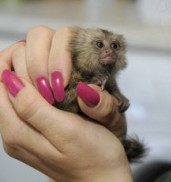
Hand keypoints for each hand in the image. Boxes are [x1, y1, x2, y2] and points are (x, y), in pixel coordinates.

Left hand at [0, 26, 130, 180]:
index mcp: (17, 132)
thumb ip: (34, 109)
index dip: (15, 62)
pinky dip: (38, 85)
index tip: (44, 58)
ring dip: (32, 73)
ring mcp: (23, 131)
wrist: (104, 179)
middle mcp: (13, 131)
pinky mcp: (35, 130)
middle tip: (53, 64)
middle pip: (2, 84)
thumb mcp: (67, 132)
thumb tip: (10, 81)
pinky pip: (26, 99)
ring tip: (57, 71)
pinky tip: (57, 85)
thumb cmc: (94, 157)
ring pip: (14, 89)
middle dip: (23, 65)